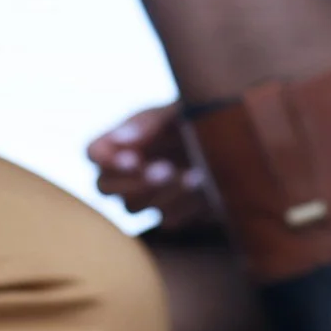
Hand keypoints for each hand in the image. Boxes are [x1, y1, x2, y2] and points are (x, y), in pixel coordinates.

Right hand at [87, 103, 215, 233]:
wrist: (237, 138)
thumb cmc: (196, 117)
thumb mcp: (173, 112)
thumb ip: (147, 124)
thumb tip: (121, 140)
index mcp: (123, 140)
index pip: (94, 152)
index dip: (106, 159)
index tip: (133, 159)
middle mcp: (127, 171)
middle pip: (103, 186)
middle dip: (134, 180)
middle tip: (165, 170)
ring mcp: (147, 196)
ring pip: (133, 207)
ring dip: (164, 192)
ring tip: (195, 175)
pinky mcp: (171, 213)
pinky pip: (166, 218)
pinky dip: (186, 203)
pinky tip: (206, 186)